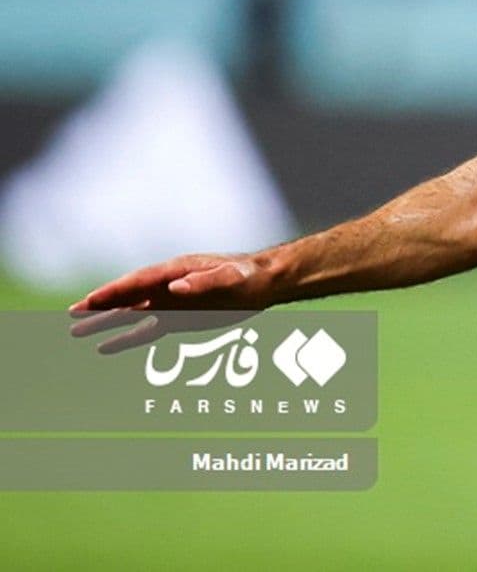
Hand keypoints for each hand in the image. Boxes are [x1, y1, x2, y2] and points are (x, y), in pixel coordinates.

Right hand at [69, 252, 275, 353]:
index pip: (137, 282)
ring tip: (76, 332)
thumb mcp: (230, 276)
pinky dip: (126, 340)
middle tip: (71, 314)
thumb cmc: (247, 276)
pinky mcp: (179, 320)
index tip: (89, 301)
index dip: (113, 292)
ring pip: (131, 315)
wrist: (264, 283)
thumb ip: (202, 282)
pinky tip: (105, 348)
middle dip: (99, 305)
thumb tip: (173, 288)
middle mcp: (166, 286)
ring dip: (105, 323)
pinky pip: (146, 332)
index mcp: (175, 271)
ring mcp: (170, 304)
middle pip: (126, 297)